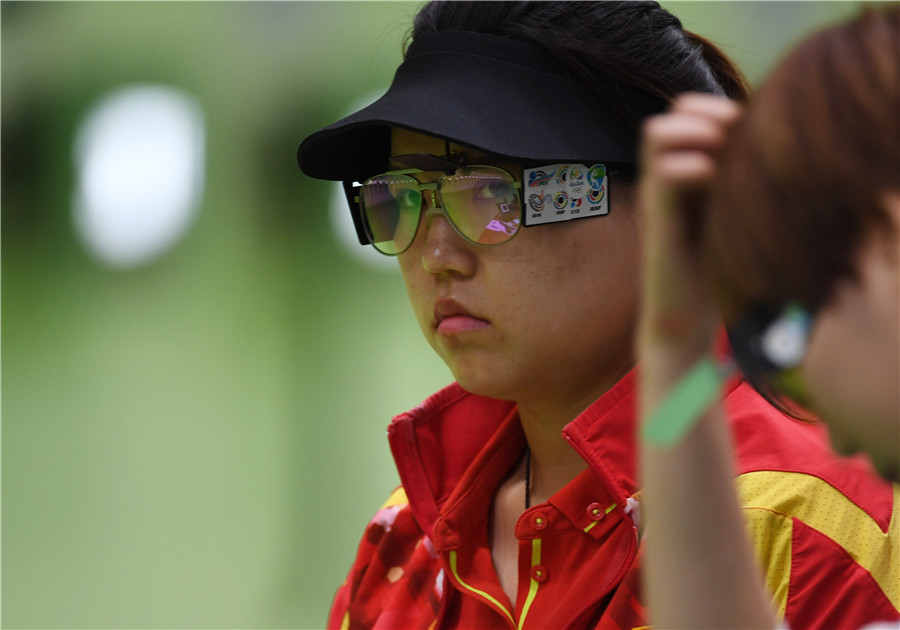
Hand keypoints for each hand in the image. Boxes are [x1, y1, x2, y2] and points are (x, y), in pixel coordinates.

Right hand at [638, 93, 741, 357]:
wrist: (685, 317)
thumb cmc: (714, 268)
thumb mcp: (730, 213)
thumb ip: (739, 179)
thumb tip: (774, 149)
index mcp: (683, 169)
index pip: (690, 107)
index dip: (719, 108)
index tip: (746, 134)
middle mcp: (664, 176)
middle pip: (675, 109)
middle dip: (709, 115)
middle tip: (734, 144)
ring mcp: (657, 196)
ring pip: (657, 131)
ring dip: (695, 134)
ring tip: (719, 160)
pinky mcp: (657, 220)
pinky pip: (665, 172)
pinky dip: (694, 167)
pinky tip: (716, 182)